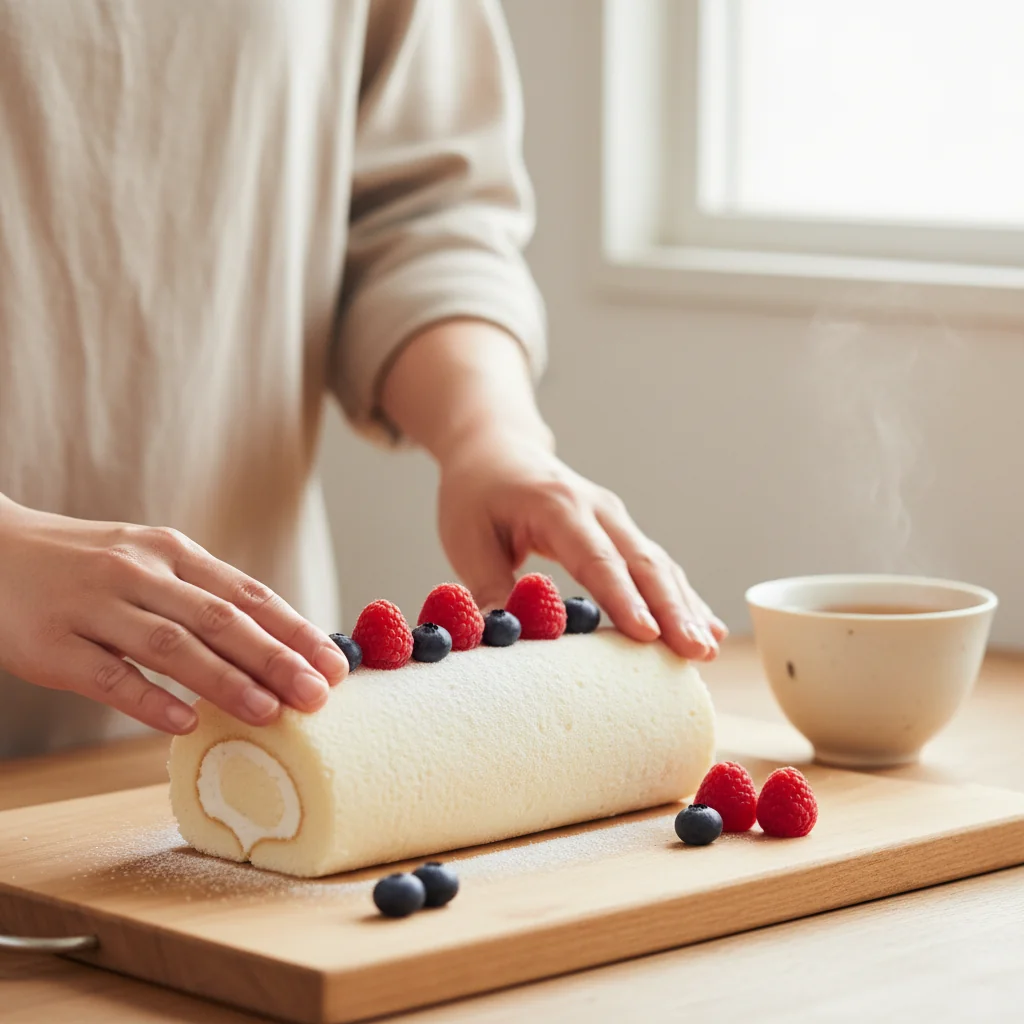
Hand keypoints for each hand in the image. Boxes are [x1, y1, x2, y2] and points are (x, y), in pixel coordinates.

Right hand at [0, 500, 347, 734]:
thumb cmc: (87, 566)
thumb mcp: (149, 563)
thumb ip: (203, 597)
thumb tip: (274, 645)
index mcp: (172, 553)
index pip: (248, 593)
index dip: (294, 630)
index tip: (334, 663)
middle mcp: (139, 573)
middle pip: (221, 619)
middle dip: (276, 658)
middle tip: (318, 695)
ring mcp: (94, 606)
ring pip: (172, 645)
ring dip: (226, 681)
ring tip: (270, 712)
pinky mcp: (51, 645)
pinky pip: (107, 676)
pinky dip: (149, 700)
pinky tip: (185, 722)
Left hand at [436, 434, 726, 659]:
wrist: (498, 450)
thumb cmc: (477, 494)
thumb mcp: (466, 538)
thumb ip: (488, 586)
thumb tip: (501, 635)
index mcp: (557, 506)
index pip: (596, 557)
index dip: (623, 597)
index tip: (647, 634)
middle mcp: (598, 509)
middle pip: (643, 562)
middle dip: (672, 610)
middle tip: (695, 653)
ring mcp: (617, 519)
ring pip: (660, 566)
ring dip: (685, 608)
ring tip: (706, 651)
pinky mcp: (623, 533)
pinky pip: (659, 567)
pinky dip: (682, 598)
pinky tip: (706, 628)